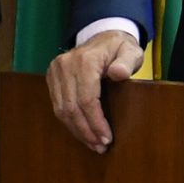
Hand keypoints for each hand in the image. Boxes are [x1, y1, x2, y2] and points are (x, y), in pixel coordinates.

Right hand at [47, 30, 144, 151]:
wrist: (103, 35)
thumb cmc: (120, 47)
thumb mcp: (131, 51)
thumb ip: (127, 62)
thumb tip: (118, 74)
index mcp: (85, 61)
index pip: (86, 99)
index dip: (95, 122)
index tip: (106, 138)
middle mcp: (65, 65)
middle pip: (71, 107)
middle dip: (86, 130)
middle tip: (100, 146)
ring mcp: (55, 71)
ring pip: (61, 109)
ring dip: (76, 130)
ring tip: (93, 144)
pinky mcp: (52, 77)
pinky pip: (57, 105)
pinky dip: (69, 121)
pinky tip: (82, 132)